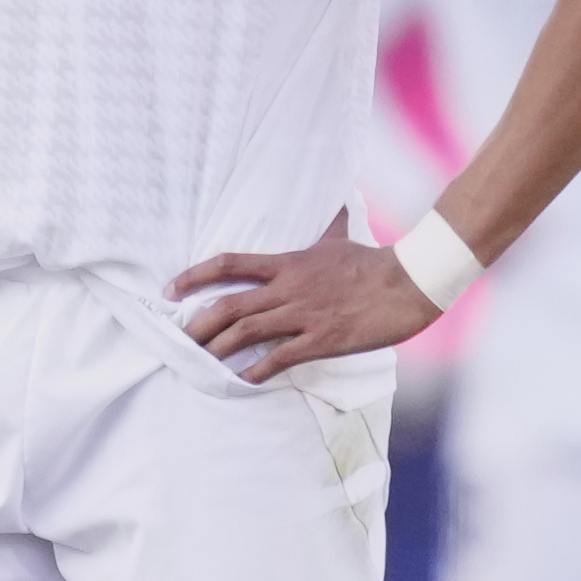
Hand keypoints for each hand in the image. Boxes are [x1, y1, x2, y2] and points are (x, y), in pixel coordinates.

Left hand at [172, 215, 445, 383]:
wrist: (408, 282)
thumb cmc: (372, 261)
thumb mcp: (339, 238)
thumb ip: (328, 225)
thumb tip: (337, 201)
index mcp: (287, 262)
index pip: (230, 264)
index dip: (195, 276)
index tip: (171, 289)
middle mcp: (288, 288)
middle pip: (229, 304)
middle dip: (198, 323)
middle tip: (178, 337)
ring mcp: (304, 314)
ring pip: (247, 331)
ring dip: (218, 348)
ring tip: (199, 362)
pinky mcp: (323, 338)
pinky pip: (281, 356)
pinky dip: (258, 369)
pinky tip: (243, 380)